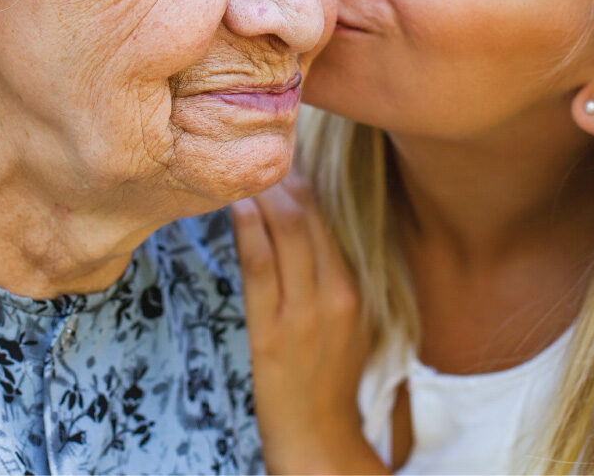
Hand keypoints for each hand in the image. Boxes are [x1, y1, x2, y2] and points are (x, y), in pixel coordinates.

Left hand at [233, 176, 388, 474]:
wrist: (319, 437)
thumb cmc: (331, 372)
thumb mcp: (351, 317)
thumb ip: (335, 270)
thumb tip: (307, 218)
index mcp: (357, 285)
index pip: (330, 215)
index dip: (304, 179)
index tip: (280, 157)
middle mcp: (337, 292)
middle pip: (309, 214)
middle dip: (281, 177)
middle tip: (254, 156)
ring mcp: (305, 312)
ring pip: (285, 231)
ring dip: (262, 194)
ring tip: (239, 172)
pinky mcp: (273, 332)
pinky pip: (260, 265)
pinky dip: (247, 228)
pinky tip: (235, 206)